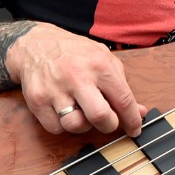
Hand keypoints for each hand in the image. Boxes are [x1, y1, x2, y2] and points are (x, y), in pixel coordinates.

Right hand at [5, 24, 145, 137]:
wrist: (35, 44)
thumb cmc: (74, 53)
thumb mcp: (103, 59)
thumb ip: (122, 86)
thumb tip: (139, 113)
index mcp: (98, 64)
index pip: (123, 99)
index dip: (132, 119)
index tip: (135, 129)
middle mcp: (76, 76)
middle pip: (100, 116)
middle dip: (109, 125)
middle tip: (107, 121)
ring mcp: (54, 89)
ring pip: (76, 125)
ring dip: (83, 125)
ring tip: (82, 111)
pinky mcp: (37, 100)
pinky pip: (55, 128)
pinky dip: (63, 125)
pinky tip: (64, 110)